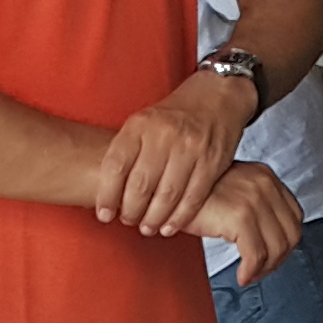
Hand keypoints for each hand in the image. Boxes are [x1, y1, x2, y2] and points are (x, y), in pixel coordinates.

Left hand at [93, 68, 259, 234]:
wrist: (218, 95)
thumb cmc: (176, 114)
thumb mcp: (145, 121)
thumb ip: (128, 150)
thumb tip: (106, 191)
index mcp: (140, 125)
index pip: (116, 166)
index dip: (107, 196)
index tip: (104, 214)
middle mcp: (164, 135)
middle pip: (140, 185)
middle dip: (131, 212)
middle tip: (129, 221)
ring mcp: (190, 148)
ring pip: (167, 196)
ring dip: (154, 218)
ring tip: (147, 227)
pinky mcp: (212, 161)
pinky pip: (193, 197)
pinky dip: (180, 217)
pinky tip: (170, 226)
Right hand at [193, 159, 303, 281]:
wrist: (166, 191)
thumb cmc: (190, 194)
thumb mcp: (230, 189)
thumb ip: (252, 204)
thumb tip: (267, 236)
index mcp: (264, 176)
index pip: (294, 216)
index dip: (286, 242)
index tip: (271, 255)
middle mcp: (263, 184)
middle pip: (291, 233)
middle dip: (277, 260)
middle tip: (260, 270)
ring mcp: (254, 199)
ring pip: (277, 248)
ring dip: (264, 269)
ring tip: (249, 274)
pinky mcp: (240, 216)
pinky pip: (256, 255)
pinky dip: (251, 271)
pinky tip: (241, 275)